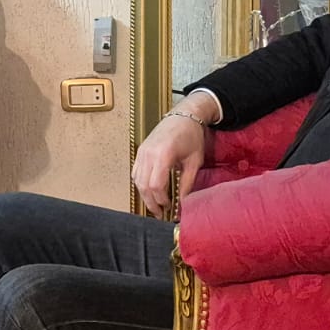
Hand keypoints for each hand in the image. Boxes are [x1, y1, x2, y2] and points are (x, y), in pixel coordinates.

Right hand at [131, 95, 217, 218]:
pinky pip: (136, 172)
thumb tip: (182, 202)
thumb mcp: (194, 161)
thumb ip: (187, 182)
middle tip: (160, 213)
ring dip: (145, 195)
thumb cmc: (192, 136)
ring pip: (137, 180)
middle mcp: (148, 153)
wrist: (184, 116)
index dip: (161, 200)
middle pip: (143, 185)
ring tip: (155, 205)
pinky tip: (149, 191)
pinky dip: (140, 184)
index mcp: (163, 155)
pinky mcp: (140, 151)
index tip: (169, 208)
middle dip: (151, 202)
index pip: (156, 185)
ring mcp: (142, 151)